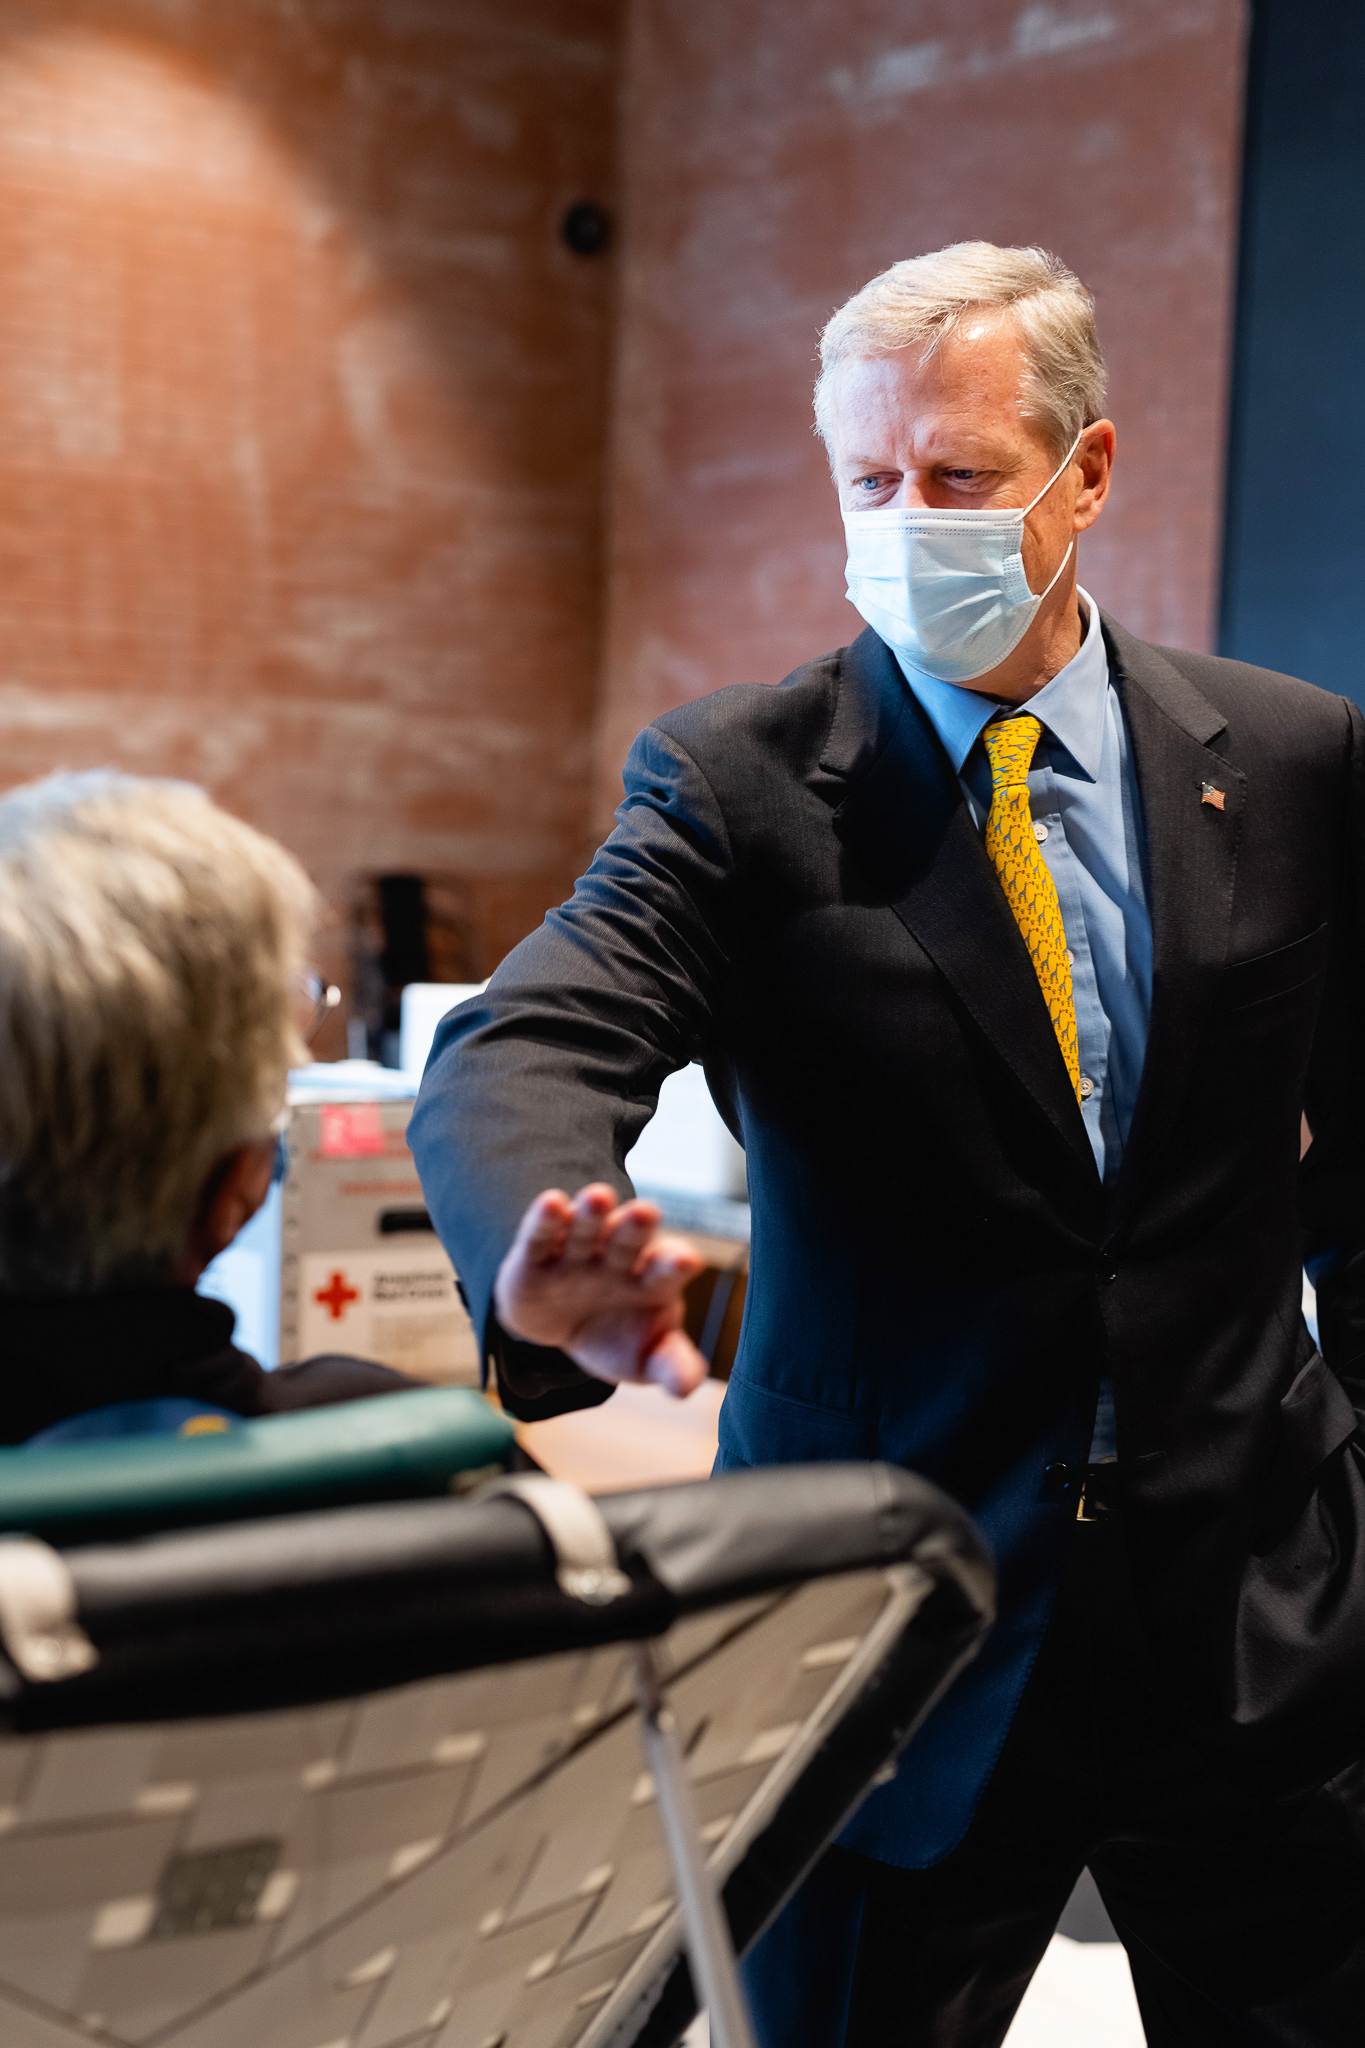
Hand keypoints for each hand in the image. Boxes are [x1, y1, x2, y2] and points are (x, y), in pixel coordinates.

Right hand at [493, 1183, 707, 1396]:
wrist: (560, 1328)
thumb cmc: (615, 1335)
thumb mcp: (644, 1359)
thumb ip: (671, 1366)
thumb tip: (686, 1388)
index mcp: (652, 1281)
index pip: (668, 1268)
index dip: (675, 1264)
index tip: (685, 1262)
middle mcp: (617, 1259)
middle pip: (629, 1240)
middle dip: (636, 1227)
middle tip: (646, 1212)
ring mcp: (577, 1254)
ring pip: (587, 1230)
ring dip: (592, 1215)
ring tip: (598, 1198)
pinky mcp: (535, 1256)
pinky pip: (541, 1235)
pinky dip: (545, 1220)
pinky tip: (552, 1203)